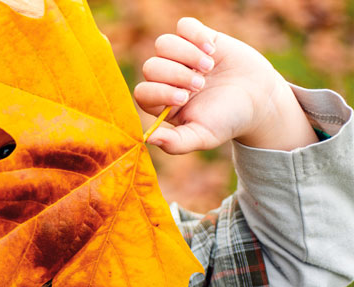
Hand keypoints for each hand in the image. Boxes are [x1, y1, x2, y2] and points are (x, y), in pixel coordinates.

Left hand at [134, 17, 316, 153]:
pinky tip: (212, 50)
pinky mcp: (199, 38)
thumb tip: (149, 139)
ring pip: (163, 43)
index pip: (143, 92)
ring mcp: (181, 56)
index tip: (184, 97)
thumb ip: (176, 143)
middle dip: (175, 74)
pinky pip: (184, 26)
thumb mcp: (204, 136)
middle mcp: (167, 78)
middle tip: (200, 84)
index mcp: (162, 102)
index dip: (159, 91)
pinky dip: (196, 35)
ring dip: (185, 54)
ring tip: (208, 67)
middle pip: (151, 66)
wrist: (260, 100)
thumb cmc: (228, 120)